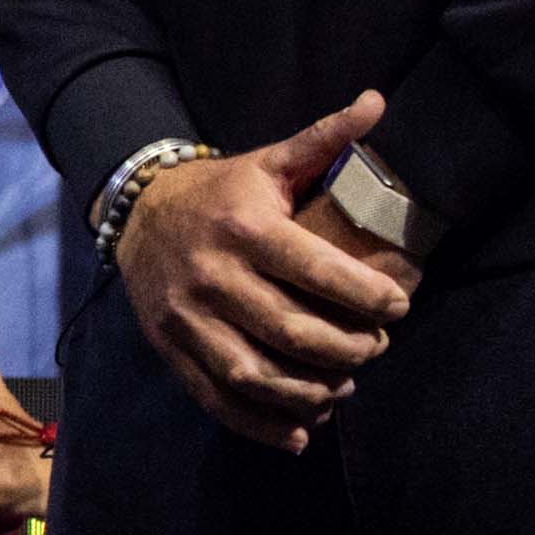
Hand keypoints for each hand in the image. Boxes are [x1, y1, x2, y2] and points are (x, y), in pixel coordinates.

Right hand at [113, 92, 410, 443]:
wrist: (135, 210)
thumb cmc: (221, 190)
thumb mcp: (270, 162)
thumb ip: (324, 140)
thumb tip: (377, 102)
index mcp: (246, 227)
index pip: (319, 272)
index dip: (370, 297)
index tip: (399, 307)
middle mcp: (214, 275)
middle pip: (295, 332)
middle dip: (351, 350)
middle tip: (375, 346)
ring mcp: (187, 317)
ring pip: (257, 374)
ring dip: (311, 393)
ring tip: (343, 387)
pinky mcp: (170, 346)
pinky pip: (217, 398)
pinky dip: (261, 426)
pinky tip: (299, 433)